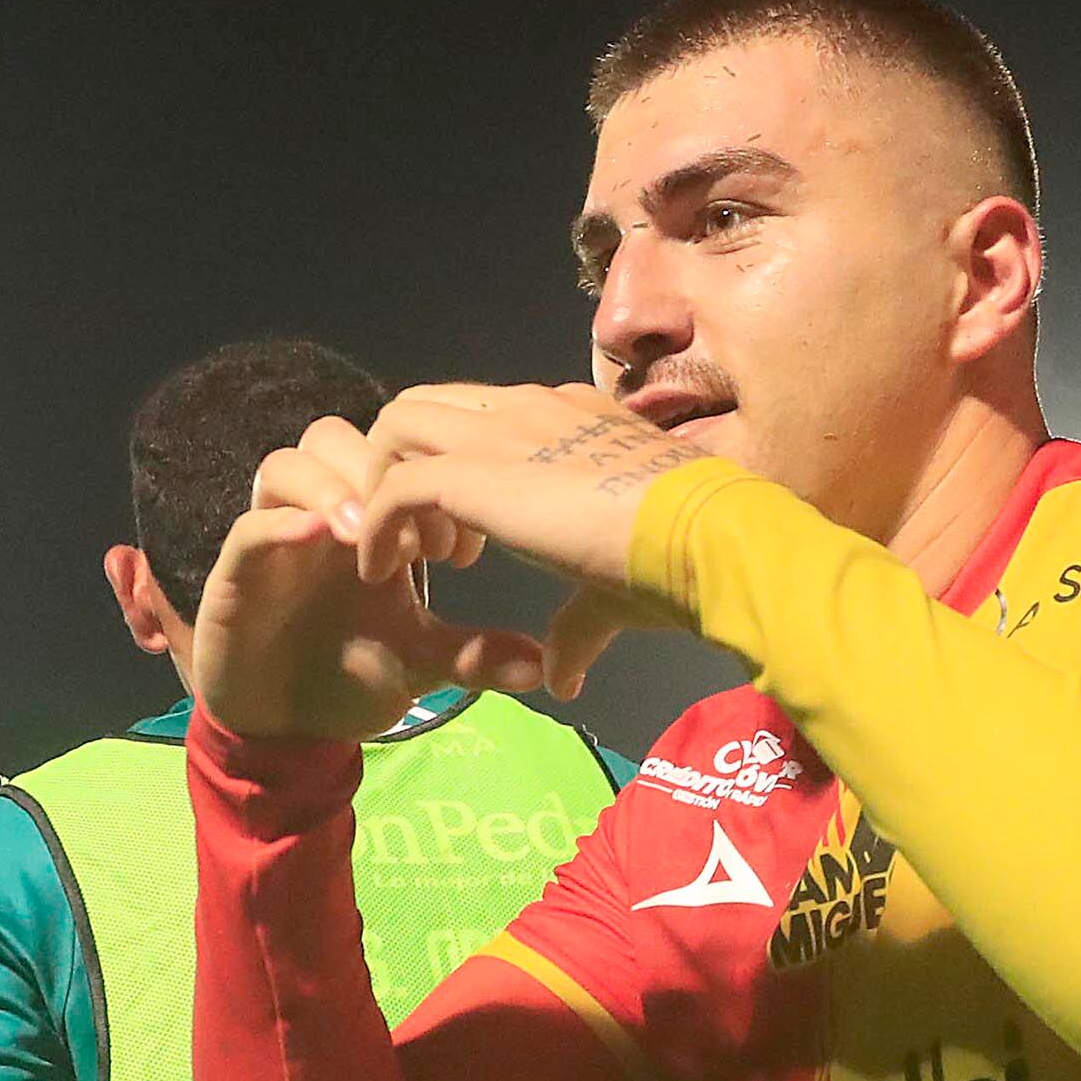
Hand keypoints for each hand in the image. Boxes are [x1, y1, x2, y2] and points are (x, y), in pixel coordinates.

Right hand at [188, 421, 552, 743]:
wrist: (288, 729)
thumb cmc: (351, 677)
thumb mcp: (424, 663)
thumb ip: (477, 654)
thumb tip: (543, 664)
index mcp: (364, 523)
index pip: (384, 454)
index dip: (424, 479)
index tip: (462, 543)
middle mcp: (315, 517)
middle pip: (333, 438)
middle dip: (380, 471)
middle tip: (421, 540)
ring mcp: (271, 540)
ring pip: (286, 464)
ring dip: (331, 486)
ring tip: (367, 530)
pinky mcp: (232, 577)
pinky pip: (248, 528)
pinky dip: (281, 524)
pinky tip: (321, 537)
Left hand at [342, 384, 715, 696]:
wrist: (706, 539)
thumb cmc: (682, 557)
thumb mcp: (619, 588)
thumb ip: (580, 624)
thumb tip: (563, 676)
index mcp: (573, 419)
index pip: (490, 415)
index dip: (463, 471)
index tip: (473, 542)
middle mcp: (532, 409)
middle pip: (431, 405)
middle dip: (410, 465)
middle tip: (434, 546)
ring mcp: (499, 431)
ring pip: (399, 425)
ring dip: (386, 487)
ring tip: (408, 557)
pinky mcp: (471, 473)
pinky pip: (393, 486)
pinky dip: (374, 527)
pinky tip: (381, 572)